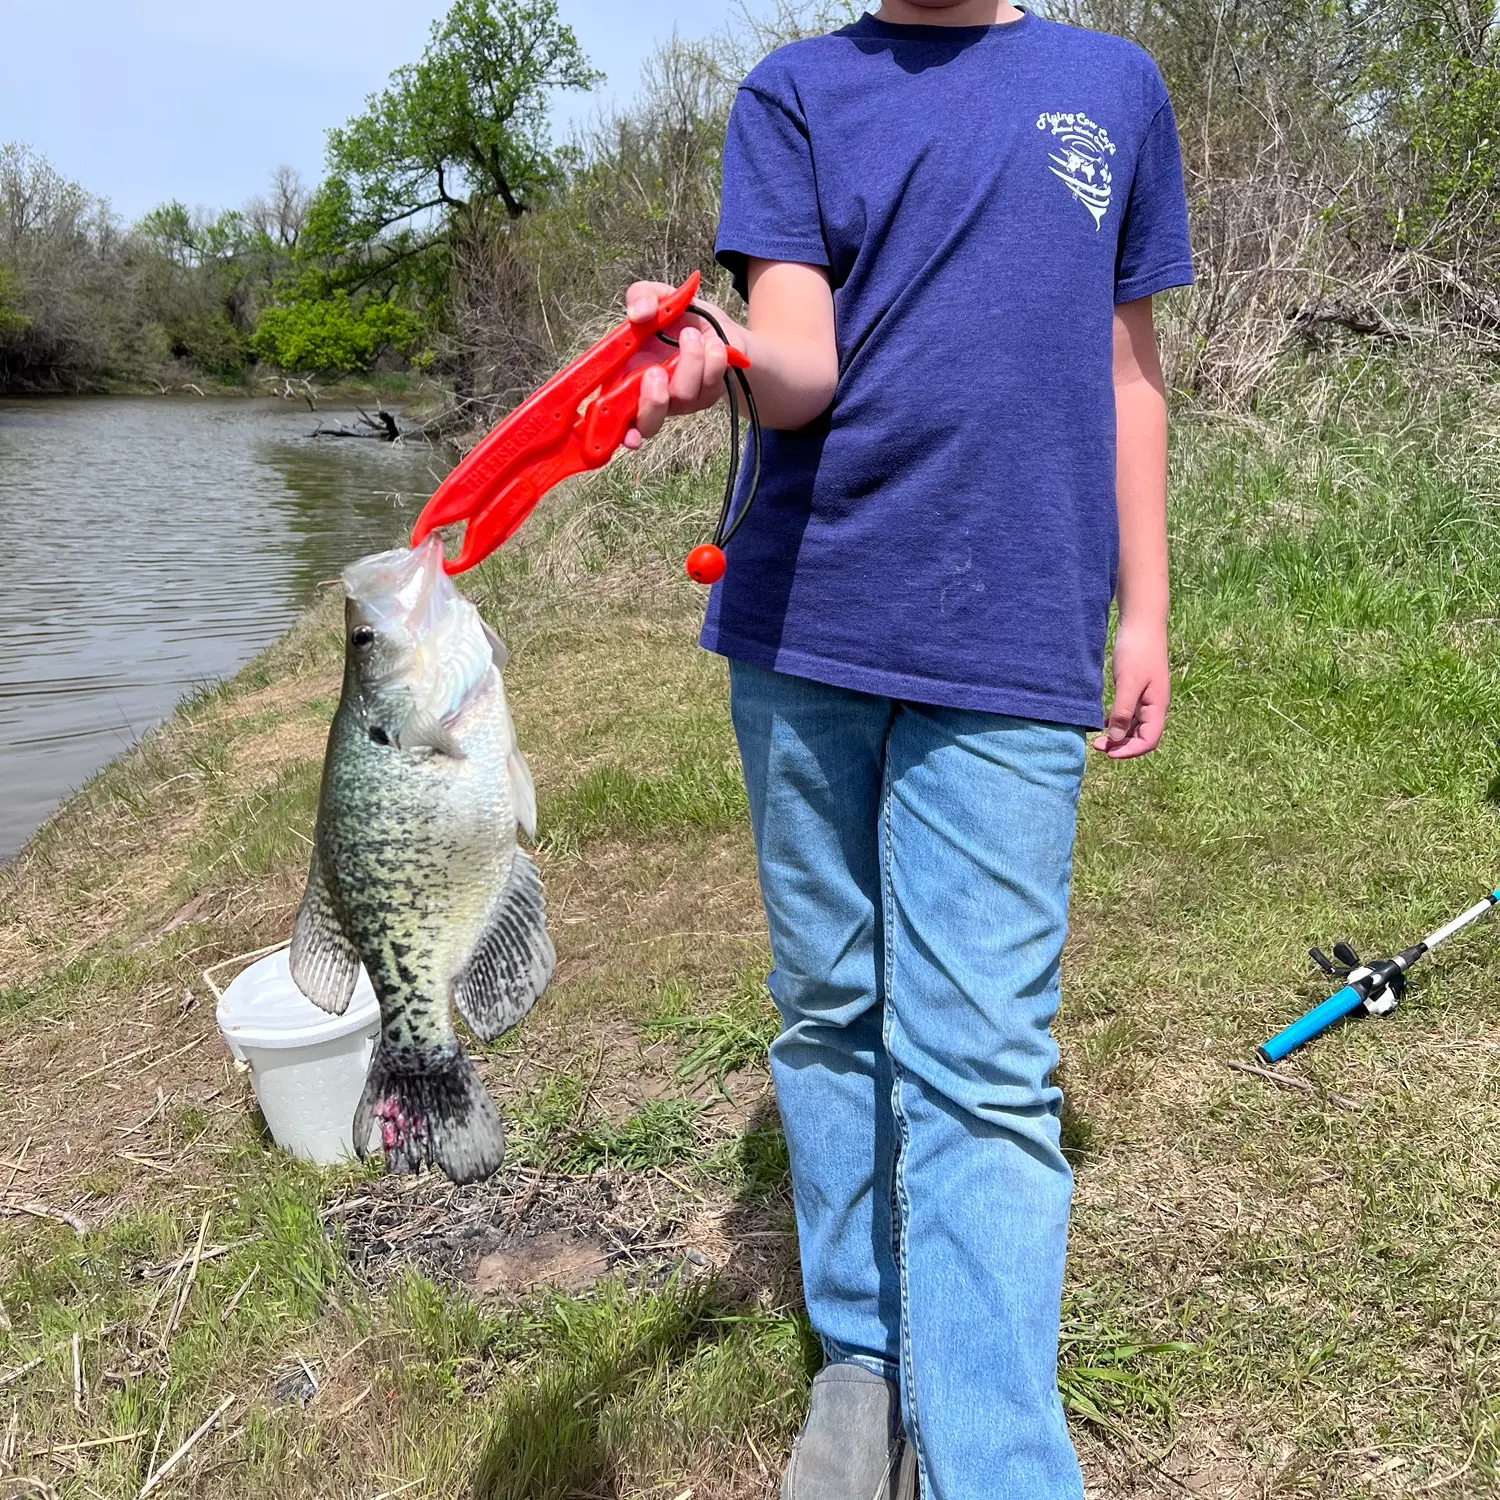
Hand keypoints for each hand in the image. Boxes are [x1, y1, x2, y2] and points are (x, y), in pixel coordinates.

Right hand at [621, 281, 733, 449]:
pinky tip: (714, 345)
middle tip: (656, 372)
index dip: (610, 428)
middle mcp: (648, 396)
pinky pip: (708, 388)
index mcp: (624, 375)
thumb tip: (638, 313)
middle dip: (652, 402)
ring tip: (693, 335)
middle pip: (646, 423)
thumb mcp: (660, 297)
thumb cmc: (681, 317)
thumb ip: (643, 296)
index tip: (621, 431)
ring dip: (689, 363)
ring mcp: (678, 402)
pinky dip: (713, 363)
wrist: (720, 328)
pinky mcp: (705, 399)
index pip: (609, 412)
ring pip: (681, 398)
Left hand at [1093, 617, 1169, 758]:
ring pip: (1135, 726)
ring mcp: (1146, 698)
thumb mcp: (1128, 682)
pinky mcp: (1138, 689)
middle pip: (1141, 736)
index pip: (1149, 740)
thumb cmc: (1137, 651)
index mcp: (1157, 706)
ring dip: (1119, 736)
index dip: (1130, 751)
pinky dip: (1118, 722)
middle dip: (1122, 746)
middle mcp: (1154, 705)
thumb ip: (1123, 711)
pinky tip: (1105, 722)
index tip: (1108, 753)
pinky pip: (1130, 714)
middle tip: (1097, 746)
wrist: (1142, 624)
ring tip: (1099, 739)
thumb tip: (1117, 738)